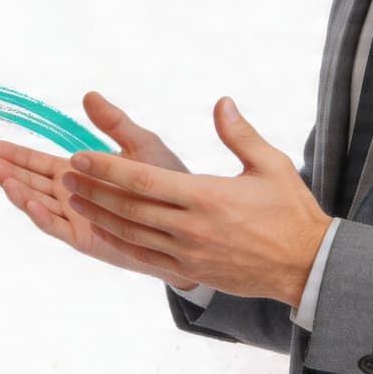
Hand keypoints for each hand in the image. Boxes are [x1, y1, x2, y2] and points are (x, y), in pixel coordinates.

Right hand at [0, 91, 196, 286]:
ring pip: (39, 204)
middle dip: (9, 171)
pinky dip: (42, 215)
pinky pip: (59, 227)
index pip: (39, 163)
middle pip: (31, 182)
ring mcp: (77, 219)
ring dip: (19, 191)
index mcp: (79, 174)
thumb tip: (89, 95)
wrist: (189, 219)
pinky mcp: (87, 238)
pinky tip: (29, 202)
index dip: (15, 155)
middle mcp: (73, 197)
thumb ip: (113, 123)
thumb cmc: (168, 182)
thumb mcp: (140, 144)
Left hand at [60, 97, 330, 304]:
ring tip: (74, 200)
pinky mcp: (191, 271)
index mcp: (206, 197)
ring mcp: (189, 253)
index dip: (107, 169)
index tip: (80, 157)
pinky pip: (146, 257)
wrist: (308, 266)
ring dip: (99, 216)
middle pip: (129, 208)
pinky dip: (120, 242)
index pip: (144, 181)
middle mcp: (192, 228)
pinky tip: (103, 231)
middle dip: (93, 191)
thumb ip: (240, 134)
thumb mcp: (271, 165)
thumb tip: (221, 102)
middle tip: (64, 176)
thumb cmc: (290, 211)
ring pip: (132, 234)